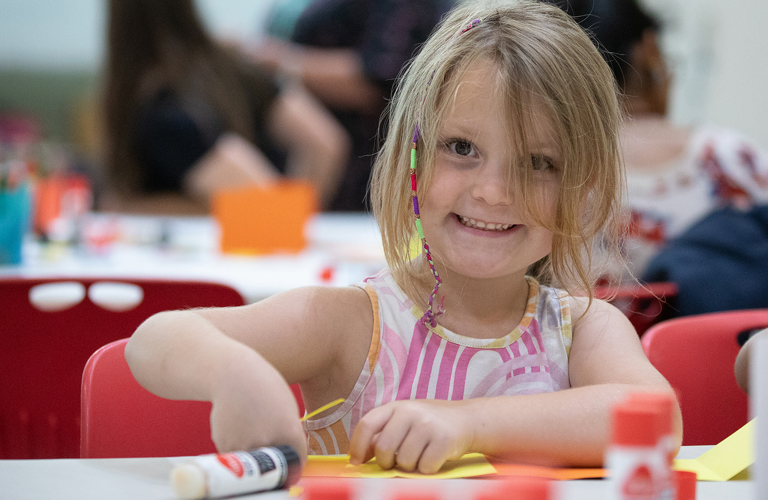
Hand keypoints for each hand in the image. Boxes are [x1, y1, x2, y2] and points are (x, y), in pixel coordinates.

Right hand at [209, 362, 306, 462]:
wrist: (233, 374)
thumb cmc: (264, 387)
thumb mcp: (287, 407)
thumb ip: (289, 434)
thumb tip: (289, 460)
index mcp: (290, 431)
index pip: (298, 461)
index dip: (296, 461)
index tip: (292, 461)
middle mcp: (269, 441)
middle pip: (275, 467)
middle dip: (274, 461)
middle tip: (270, 447)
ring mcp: (246, 444)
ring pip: (253, 463)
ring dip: (253, 454)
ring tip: (251, 426)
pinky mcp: (226, 444)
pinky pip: (236, 455)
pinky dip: (238, 446)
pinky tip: (238, 424)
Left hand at [348, 400, 474, 473]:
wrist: (467, 419)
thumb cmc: (430, 424)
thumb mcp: (405, 420)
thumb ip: (384, 433)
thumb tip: (360, 455)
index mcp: (396, 406)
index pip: (367, 424)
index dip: (357, 446)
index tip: (356, 462)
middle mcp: (410, 412)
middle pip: (384, 448)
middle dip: (387, 463)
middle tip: (395, 463)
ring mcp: (428, 425)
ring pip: (405, 462)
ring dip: (410, 467)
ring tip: (419, 456)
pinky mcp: (444, 440)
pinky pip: (425, 467)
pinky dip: (427, 469)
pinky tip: (434, 458)